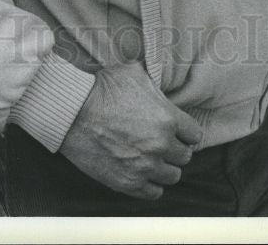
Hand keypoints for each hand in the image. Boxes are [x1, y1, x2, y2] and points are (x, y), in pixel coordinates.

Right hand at [59, 60, 202, 199]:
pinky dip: (151, 185)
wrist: (74, 112)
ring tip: (154, 160)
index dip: (186, 132)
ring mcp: (144, 166)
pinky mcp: (127, 182)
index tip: (178, 132)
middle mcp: (161, 145)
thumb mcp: (135, 73)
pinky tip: (144, 174)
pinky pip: (152, 193)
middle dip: (175, 150)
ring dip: (165, 168)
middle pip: (184, 157)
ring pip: (172, 177)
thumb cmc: (102, 89)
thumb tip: (157, 85)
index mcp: (168, 119)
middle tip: (164, 145)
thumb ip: (153, 84)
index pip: (194, 135)